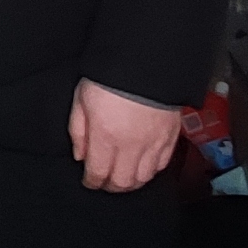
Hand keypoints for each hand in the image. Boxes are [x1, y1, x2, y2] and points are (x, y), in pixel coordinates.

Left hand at [70, 79, 180, 193]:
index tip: (89, 181)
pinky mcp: (169, 136)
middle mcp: (130, 144)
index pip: (98, 173)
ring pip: (143, 177)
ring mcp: (153, 142)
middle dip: (111, 186)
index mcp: (105, 136)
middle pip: (122, 182)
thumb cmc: (110, 76)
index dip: (92, 182)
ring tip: (124, 177)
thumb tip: (80, 155)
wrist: (146, 60)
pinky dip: (151, 170)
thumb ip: (78, 131)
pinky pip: (161, 164)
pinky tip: (143, 166)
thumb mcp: (81, 99)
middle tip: (105, 182)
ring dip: (132, 182)